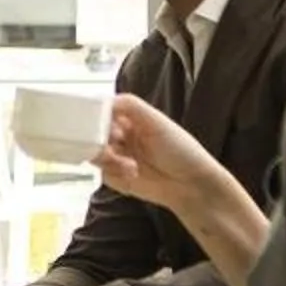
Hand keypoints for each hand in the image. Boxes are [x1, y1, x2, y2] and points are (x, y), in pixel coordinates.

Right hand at [91, 93, 224, 214]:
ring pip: (94, 153)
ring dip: (108, 158)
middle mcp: (121, 137)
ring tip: (129, 165)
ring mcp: (118, 157)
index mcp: (130, 119)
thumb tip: (102, 100)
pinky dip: (114, 172)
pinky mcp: (116, 177)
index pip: (102, 112)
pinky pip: (102, 172)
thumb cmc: (181, 150)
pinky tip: (133, 174)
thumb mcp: (156, 120)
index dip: (96, 116)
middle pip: (93, 133)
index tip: (96, 122)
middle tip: (113, 144)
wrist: (192, 185)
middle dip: (99, 139)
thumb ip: (129, 105)